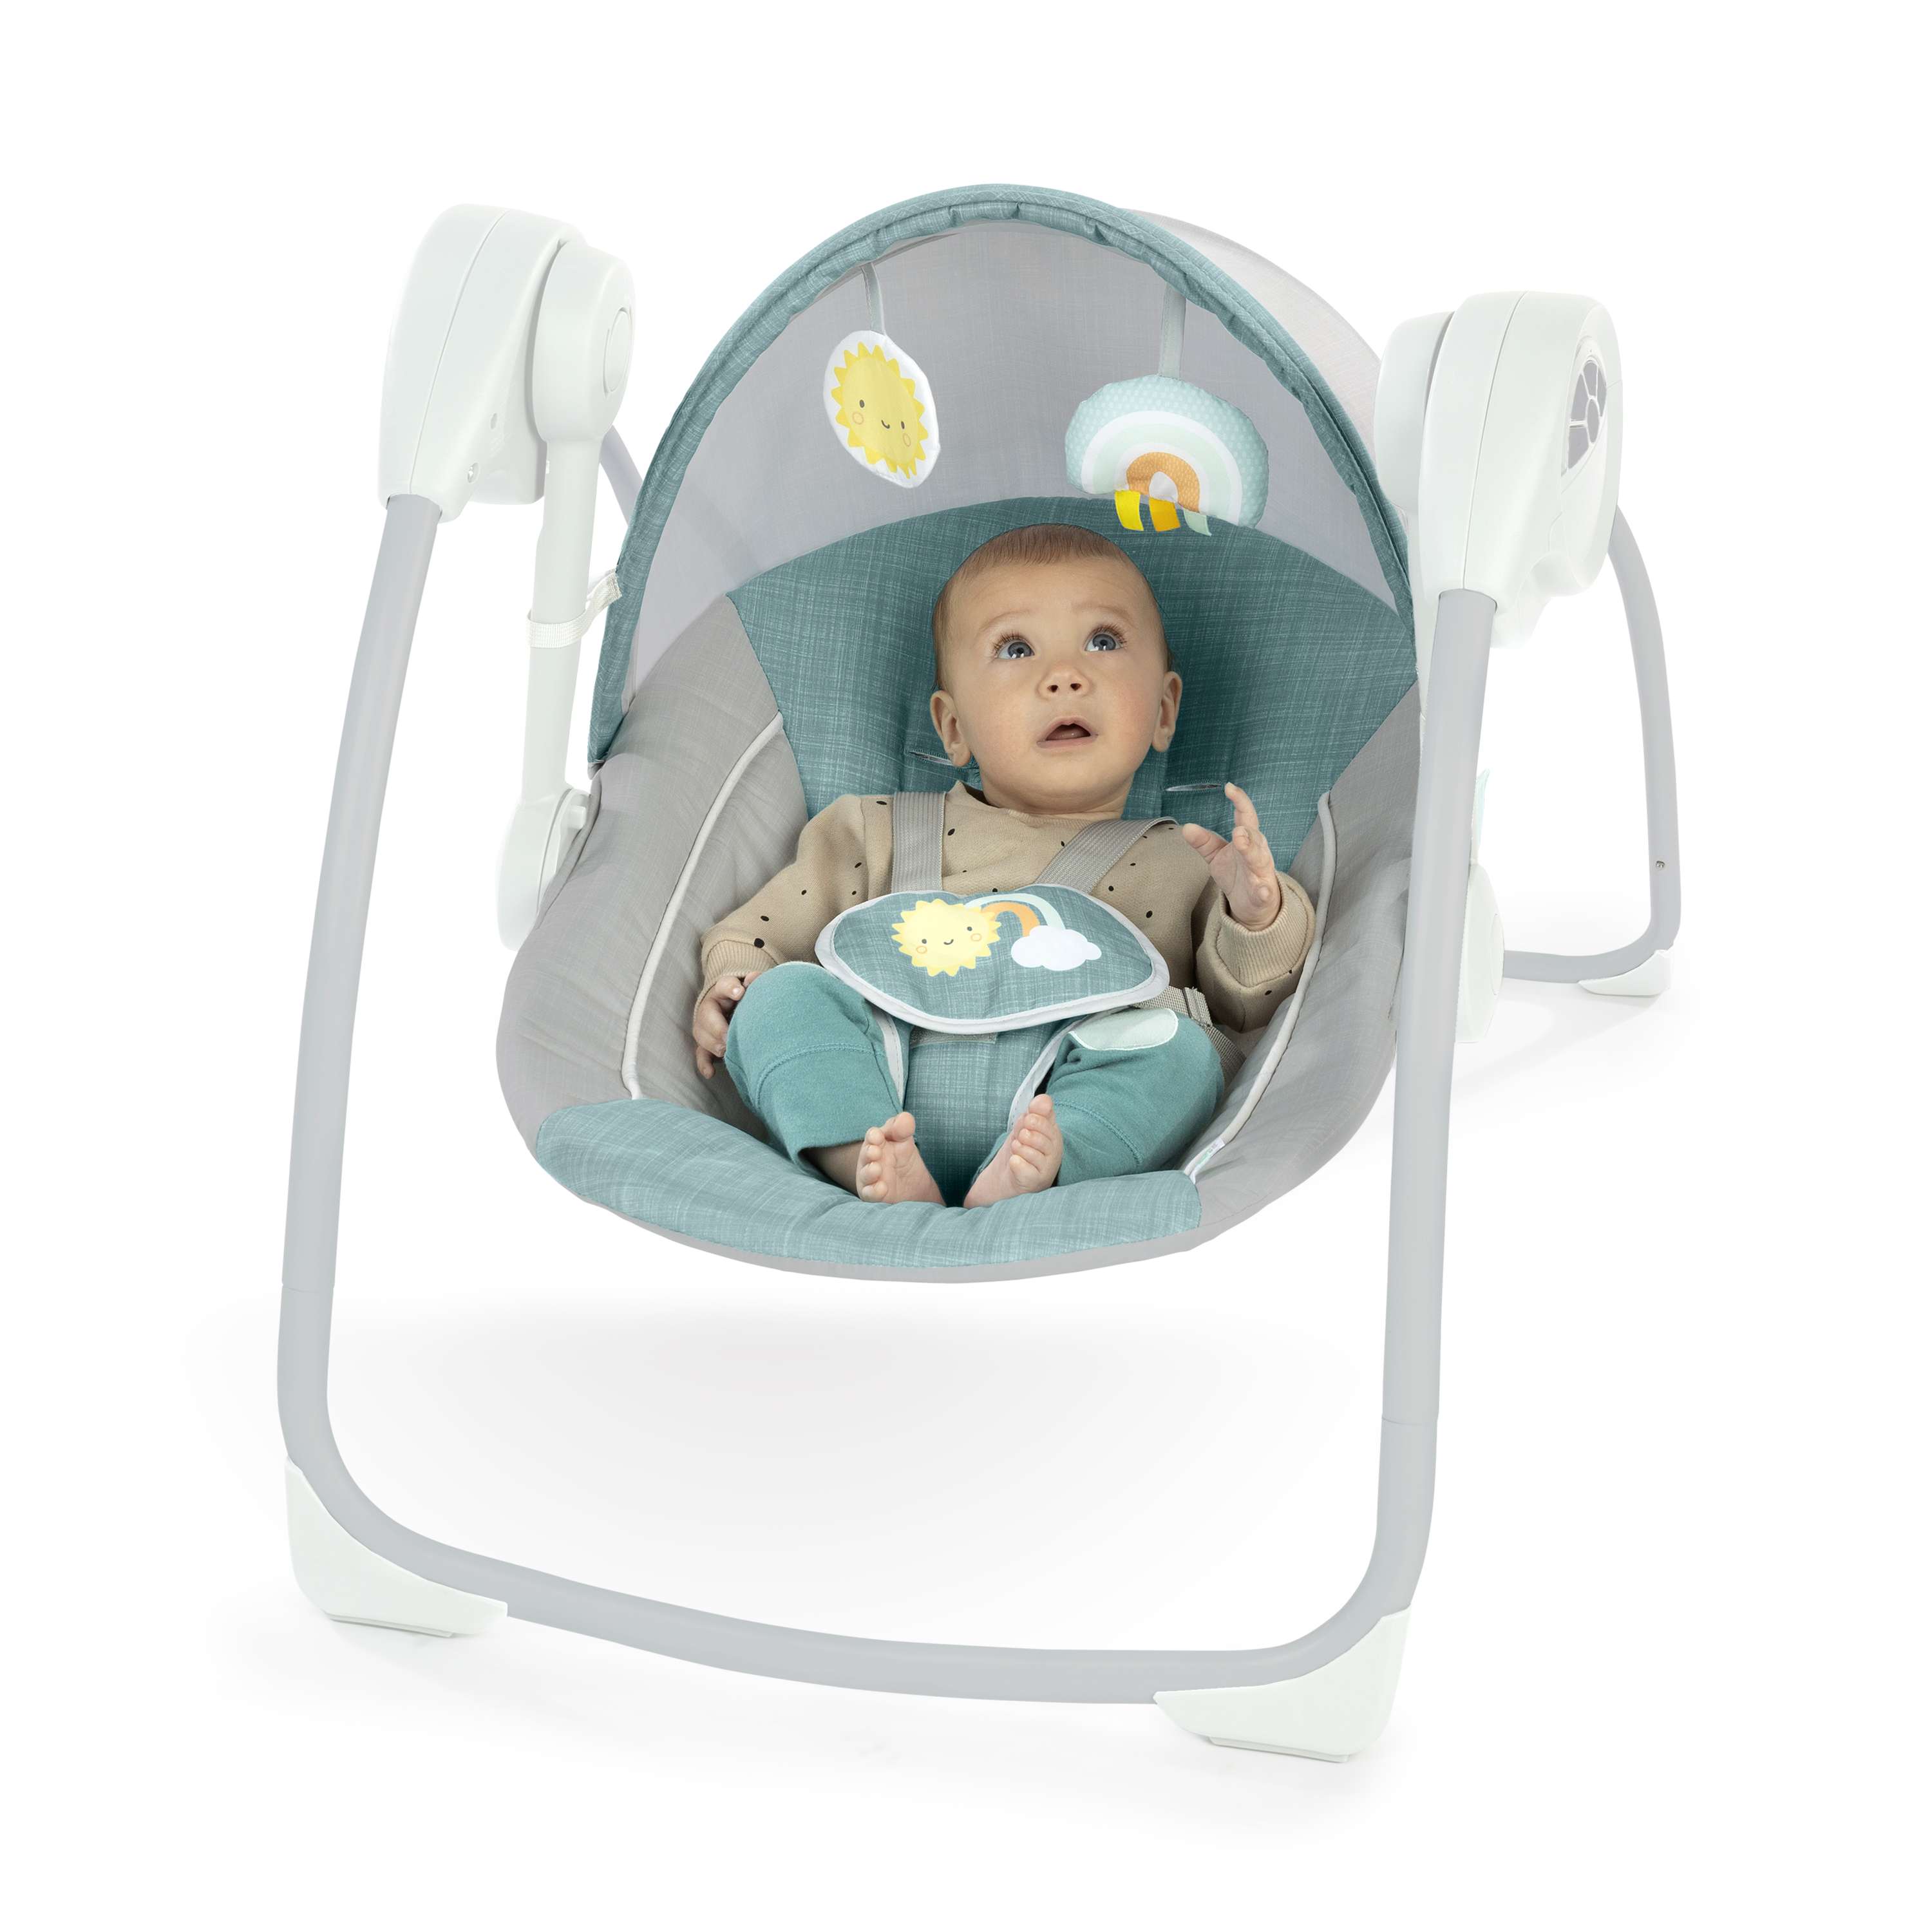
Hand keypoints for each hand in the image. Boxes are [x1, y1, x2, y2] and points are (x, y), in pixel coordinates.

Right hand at [693, 974, 748, 1077]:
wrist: (734, 1005)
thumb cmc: (746, 998)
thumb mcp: (751, 987)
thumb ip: (755, 983)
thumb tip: (755, 978)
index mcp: (723, 990)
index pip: (724, 985)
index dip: (730, 988)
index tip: (740, 993)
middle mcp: (710, 1007)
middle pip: (707, 1014)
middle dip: (716, 1026)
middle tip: (728, 1036)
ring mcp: (705, 1026)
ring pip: (701, 1034)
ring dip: (712, 1043)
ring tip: (724, 1050)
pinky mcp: (705, 1043)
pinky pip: (701, 1053)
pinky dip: (704, 1064)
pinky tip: (710, 1072)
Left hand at [1181, 784, 1281, 930]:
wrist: (1253, 904)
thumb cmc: (1237, 874)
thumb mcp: (1217, 855)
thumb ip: (1204, 842)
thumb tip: (1187, 828)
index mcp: (1247, 839)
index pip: (1245, 816)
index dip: (1240, 801)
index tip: (1230, 788)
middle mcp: (1257, 852)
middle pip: (1254, 837)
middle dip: (1245, 831)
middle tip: (1235, 826)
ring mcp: (1261, 873)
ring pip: (1259, 859)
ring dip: (1251, 851)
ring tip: (1241, 842)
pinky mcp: (1263, 893)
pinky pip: (1265, 891)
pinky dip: (1264, 891)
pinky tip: (1262, 891)